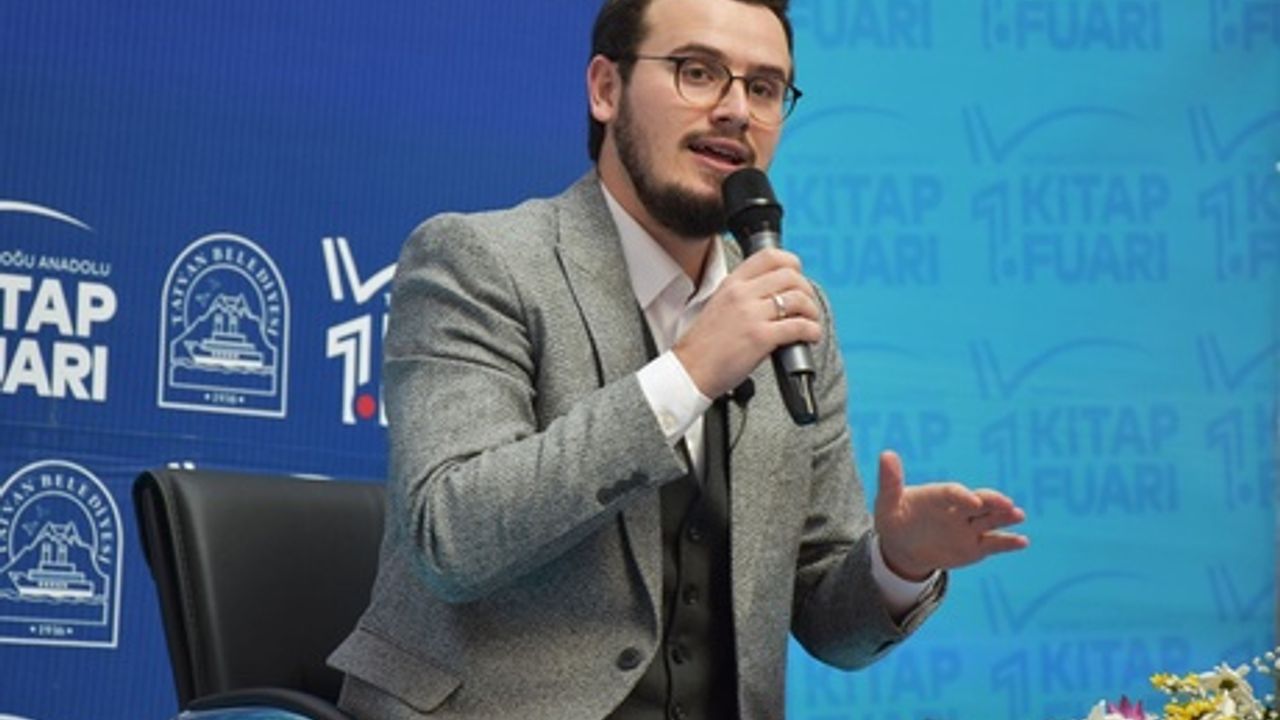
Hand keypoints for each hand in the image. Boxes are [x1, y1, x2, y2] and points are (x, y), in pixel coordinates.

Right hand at [673, 248, 821, 398]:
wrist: (690, 370)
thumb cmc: (704, 345)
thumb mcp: (718, 305)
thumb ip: (743, 295)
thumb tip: (774, 294)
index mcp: (731, 283)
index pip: (769, 256)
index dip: (791, 264)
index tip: (797, 277)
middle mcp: (741, 293)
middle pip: (790, 276)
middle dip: (806, 290)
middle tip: (806, 305)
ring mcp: (751, 314)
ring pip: (798, 299)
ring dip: (812, 311)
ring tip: (810, 322)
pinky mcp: (760, 337)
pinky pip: (799, 326)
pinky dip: (812, 331)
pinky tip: (810, 336)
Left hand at [873, 450, 1028, 580]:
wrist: (902, 547)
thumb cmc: (894, 519)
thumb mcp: (888, 503)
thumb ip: (890, 481)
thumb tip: (886, 454)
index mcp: (939, 495)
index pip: (953, 493)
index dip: (962, 496)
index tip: (971, 502)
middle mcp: (959, 508)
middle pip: (980, 502)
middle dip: (993, 501)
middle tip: (1007, 504)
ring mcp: (969, 527)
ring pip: (991, 519)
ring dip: (1006, 517)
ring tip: (1018, 515)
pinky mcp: (976, 546)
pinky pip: (994, 543)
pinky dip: (1009, 542)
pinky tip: (1023, 542)